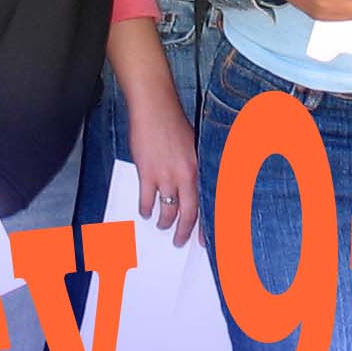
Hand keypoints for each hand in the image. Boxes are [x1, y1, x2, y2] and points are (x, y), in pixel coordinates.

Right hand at [124, 86, 202, 248]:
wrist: (155, 108)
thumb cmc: (174, 124)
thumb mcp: (194, 147)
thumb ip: (193, 169)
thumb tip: (193, 189)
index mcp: (199, 169)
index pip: (206, 204)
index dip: (205, 225)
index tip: (205, 240)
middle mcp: (186, 176)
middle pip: (187, 213)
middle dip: (183, 232)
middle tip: (179, 242)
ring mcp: (166, 176)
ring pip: (166, 210)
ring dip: (163, 222)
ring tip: (162, 225)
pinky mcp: (147, 173)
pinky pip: (147, 200)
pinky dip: (145, 209)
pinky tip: (145, 212)